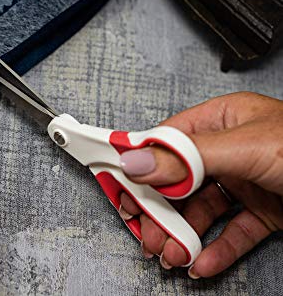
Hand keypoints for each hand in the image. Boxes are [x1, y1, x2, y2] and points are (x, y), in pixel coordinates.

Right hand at [118, 92, 282, 277]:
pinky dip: (213, 250)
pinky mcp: (265, 212)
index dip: (140, 162)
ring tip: (171, 253)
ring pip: (201, 209)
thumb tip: (138, 160)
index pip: (167, 140)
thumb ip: (189, 158)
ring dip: (182, 234)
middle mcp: (231, 150)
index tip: (119, 183)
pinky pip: (230, 232)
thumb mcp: (248, 149)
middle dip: (159, 208)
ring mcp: (247, 182)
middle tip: (145, 230)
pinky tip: (200, 263)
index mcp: (222, 120)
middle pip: (179, 179)